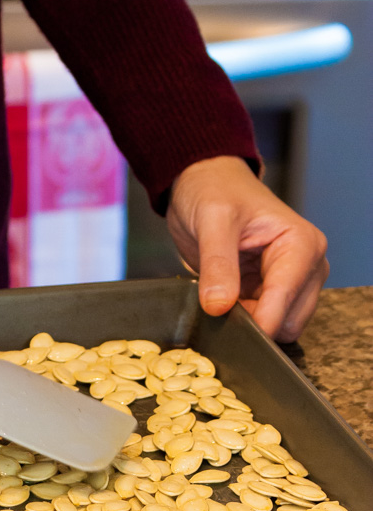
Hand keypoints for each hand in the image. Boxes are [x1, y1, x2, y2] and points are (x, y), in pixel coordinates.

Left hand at [166, 155, 328, 341]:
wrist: (204, 183)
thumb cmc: (214, 190)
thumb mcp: (212, 220)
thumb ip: (217, 264)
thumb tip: (219, 306)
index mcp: (301, 244)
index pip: (286, 299)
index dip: (258, 321)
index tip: (228, 326)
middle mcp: (306, 266)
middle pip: (289, 321)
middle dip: (255, 323)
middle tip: (219, 307)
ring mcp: (291, 282)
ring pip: (279, 327)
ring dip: (249, 324)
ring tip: (220, 300)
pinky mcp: (270, 292)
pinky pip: (263, 322)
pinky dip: (244, 321)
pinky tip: (224, 303)